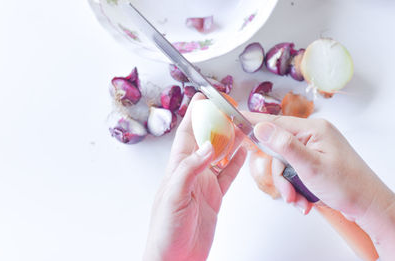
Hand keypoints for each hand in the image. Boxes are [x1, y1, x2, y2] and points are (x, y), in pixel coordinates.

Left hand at [144, 94, 246, 260]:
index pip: (186, 133)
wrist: (175, 257)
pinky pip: (228, 175)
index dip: (194, 114)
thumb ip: (190, 169)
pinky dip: (237, 163)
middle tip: (230, 109)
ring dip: (231, 141)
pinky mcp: (214, 196)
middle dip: (217, 123)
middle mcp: (192, 171)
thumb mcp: (175, 196)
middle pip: (207, 140)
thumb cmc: (165, 230)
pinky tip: (243, 153)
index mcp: (178, 167)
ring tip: (243, 127)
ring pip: (220, 155)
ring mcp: (204, 183)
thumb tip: (208, 146)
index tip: (204, 97)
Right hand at [244, 112, 394, 259]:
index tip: (235, 117)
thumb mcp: (311, 166)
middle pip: (278, 149)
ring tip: (300, 200)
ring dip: (289, 185)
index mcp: (314, 129)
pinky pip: (294, 171)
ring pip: (285, 164)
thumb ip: (284, 146)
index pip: (276, 122)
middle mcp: (313, 136)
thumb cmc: (348, 186)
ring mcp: (314, 149)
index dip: (254, 121)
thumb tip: (262, 128)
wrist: (369, 205)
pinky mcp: (314, 162)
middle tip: (289, 192)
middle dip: (281, 174)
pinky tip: (305, 199)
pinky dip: (295, 187)